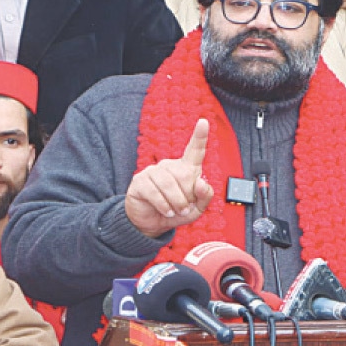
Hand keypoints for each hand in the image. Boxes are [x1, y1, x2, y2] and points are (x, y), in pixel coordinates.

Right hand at [125, 119, 213, 237]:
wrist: (153, 224)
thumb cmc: (177, 212)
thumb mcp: (197, 209)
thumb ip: (205, 196)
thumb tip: (201, 183)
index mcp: (186, 168)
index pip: (195, 150)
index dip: (200, 136)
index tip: (204, 122)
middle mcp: (169, 165)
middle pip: (185, 175)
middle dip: (188, 196)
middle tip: (184, 207)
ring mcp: (153, 171)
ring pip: (170, 184)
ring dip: (176, 203)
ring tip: (176, 211)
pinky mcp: (139, 181)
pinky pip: (155, 192)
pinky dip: (163, 205)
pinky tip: (165, 211)